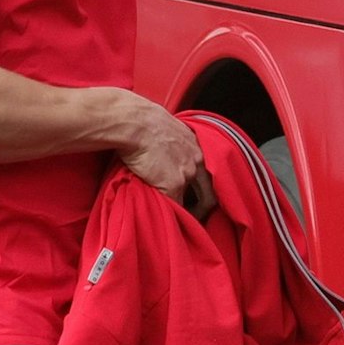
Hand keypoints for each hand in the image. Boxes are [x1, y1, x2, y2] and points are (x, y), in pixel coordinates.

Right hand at [117, 97, 212, 217]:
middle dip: (204, 207)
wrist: (133, 123)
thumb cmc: (141, 121)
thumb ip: (170, 143)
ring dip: (190, 214)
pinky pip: (177, 207)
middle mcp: (197, 160)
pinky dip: (172, 215)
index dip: (201, 188)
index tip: (195, 197)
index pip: (206, 173)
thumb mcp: (164, 128)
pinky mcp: (174, 184)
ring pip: (197, 201)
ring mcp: (187, 173)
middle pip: (210, 190)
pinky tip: (167, 220)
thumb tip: (162, 152)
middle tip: (196, 219)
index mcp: (195, 145)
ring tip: (182, 223)